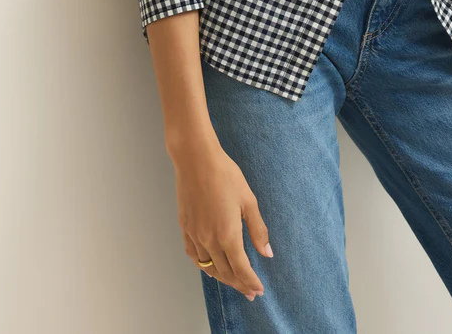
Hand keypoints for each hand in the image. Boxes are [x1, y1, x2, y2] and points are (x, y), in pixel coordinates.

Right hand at [171, 132, 272, 301]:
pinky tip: (209, 267)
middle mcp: (209, 240)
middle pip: (225, 272)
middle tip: (250, 292)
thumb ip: (257, 229)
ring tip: (234, 282)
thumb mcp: (248, 200)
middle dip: (239, 284)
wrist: (196, 160)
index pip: (241, 268)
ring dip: (222, 278)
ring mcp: (194, 235)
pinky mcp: (185, 228)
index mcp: (227, 235)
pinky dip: (203, 266)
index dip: (250, 281)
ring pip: (208, 267)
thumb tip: (267, 253)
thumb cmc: (226, 176)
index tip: (258, 290)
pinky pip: (194, 256)